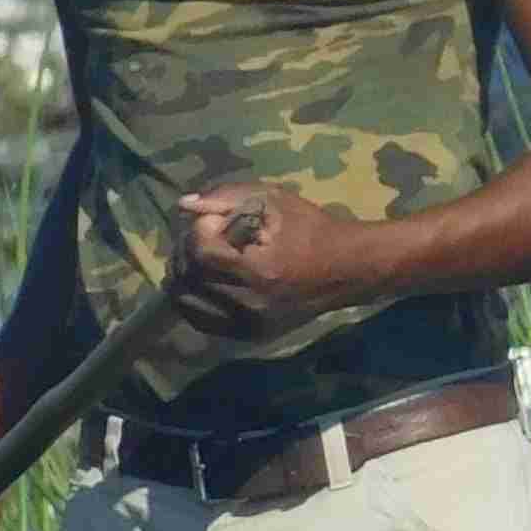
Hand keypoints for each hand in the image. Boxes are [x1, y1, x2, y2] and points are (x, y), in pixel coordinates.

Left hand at [171, 183, 382, 341]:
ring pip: (188, 302)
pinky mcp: (249, 334)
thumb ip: (226, 197)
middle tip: (204, 238)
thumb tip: (184, 205)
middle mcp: (250, 304)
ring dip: (185, 276)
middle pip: (189, 278)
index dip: (199, 231)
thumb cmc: (311, 229)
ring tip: (200, 260)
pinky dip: (193, 300)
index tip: (216, 222)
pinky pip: (202, 321)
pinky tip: (201, 282)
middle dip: (187, 252)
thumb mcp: (272, 200)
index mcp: (258, 270)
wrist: (346, 270)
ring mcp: (249, 323)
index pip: (199, 251)